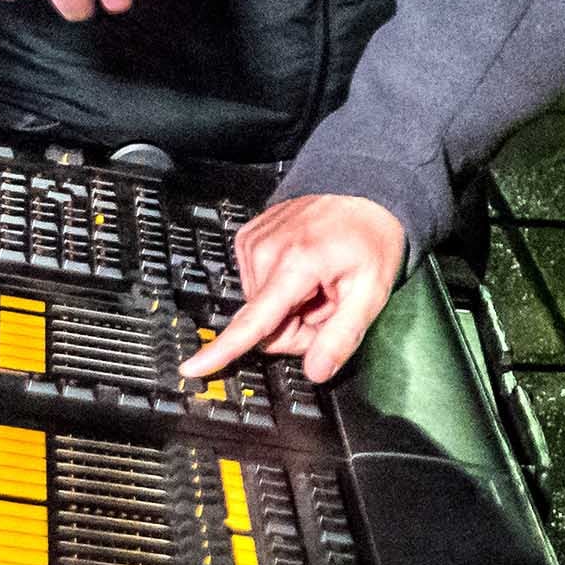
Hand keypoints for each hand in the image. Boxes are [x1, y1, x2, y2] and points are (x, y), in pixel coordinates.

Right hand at [182, 192, 409, 382]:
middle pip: (264, 324)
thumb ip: (342, 336)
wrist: (360, 191)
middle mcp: (267, 250)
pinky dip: (281, 288)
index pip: (254, 320)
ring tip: (317, 283)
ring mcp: (254, 242)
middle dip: (296, 327)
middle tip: (327, 305)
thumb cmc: (369, 238)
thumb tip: (316, 372)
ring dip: (290, 306)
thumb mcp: (371, 292)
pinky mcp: (248, 239)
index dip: (222, 351)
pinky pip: (256, 286)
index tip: (192, 368)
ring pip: (259, 308)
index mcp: (297, 264)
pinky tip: (303, 272)